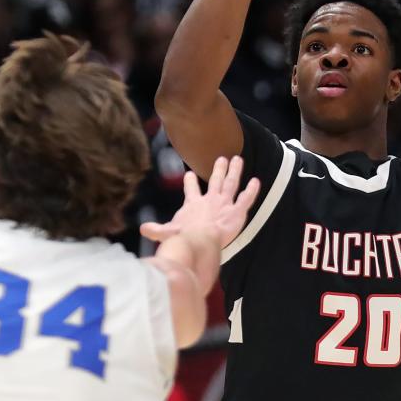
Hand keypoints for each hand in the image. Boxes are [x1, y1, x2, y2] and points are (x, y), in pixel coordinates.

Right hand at [140, 156, 260, 246]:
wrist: (199, 242)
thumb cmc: (183, 238)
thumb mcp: (166, 233)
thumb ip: (156, 230)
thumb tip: (143, 230)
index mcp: (193, 205)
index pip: (191, 191)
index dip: (190, 182)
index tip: (189, 174)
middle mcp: (210, 201)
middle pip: (215, 181)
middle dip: (219, 169)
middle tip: (222, 158)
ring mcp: (224, 204)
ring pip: (231, 184)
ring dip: (235, 172)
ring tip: (238, 160)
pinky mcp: (237, 212)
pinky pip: (246, 199)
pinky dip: (252, 190)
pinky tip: (257, 181)